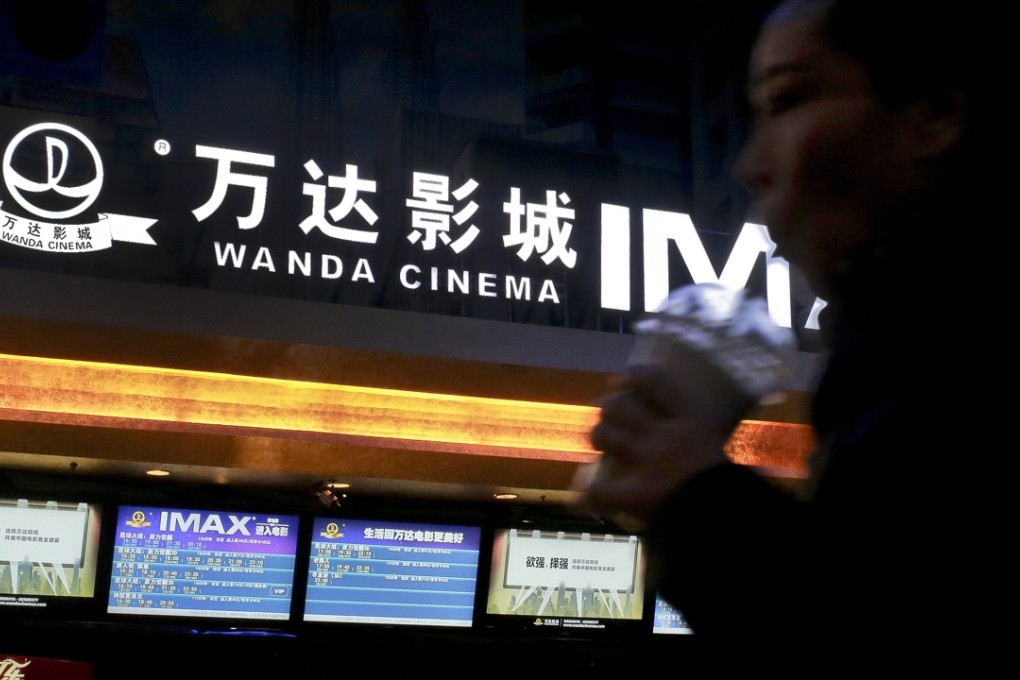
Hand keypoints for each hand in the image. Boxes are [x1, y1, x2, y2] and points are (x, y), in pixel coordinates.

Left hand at [574, 364, 735, 530]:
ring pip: (604, 435)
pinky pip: (599, 490)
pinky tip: (593, 497)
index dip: (635, 376)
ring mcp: (646, 463)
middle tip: (609, 416)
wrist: (730, 519)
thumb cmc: (734, 488)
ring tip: (601, 444)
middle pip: (619, 406)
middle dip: (609, 409)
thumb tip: (701, 443)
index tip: (627, 379)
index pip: (656, 381)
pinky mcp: (633, 494)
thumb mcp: (720, 453)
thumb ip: (704, 444)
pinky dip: (592, 494)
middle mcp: (664, 436)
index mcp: (690, 422)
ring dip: (599, 438)